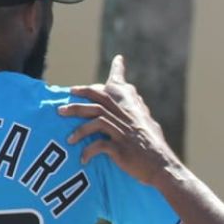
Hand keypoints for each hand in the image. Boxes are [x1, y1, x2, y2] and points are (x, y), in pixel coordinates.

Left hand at [60, 55, 180, 185]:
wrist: (161, 165)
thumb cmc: (153, 146)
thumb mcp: (147, 122)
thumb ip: (137, 108)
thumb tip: (134, 95)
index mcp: (132, 108)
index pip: (122, 84)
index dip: (118, 69)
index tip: (118, 59)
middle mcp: (126, 115)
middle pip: (99, 99)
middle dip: (79, 100)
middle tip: (62, 106)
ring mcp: (123, 130)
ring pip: (95, 119)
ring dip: (79, 129)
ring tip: (68, 138)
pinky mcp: (120, 147)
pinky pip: (98, 145)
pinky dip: (88, 152)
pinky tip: (83, 159)